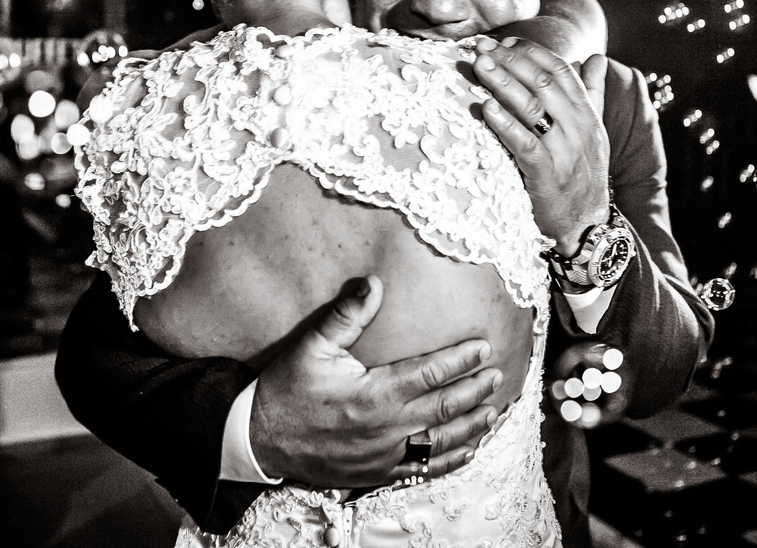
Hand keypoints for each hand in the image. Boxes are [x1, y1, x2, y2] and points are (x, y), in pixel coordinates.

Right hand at [250, 275, 500, 487]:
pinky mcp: (379, 474)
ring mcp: (385, 456)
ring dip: (471, 426)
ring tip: (493, 410)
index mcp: (373, 394)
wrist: (260, 440)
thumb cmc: (286, 390)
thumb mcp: (312, 346)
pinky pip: (424, 470)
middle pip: (444, 409)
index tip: (482, 347)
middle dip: (474, 391)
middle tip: (496, 375)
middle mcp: (386, 428)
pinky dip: (450, 460)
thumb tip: (374, 283)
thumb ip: (347, 316)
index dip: (460, 360)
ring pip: (440, 442)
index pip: (430, 373)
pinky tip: (468, 449)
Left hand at [473, 37, 611, 254]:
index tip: (504, 41)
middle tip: (481, 47)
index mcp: (586, 114)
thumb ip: (591, 93)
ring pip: (533, 108)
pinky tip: (486, 109)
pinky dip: (505, 124)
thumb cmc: (583, 175)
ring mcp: (564, 151)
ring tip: (479, 66)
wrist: (587, 225)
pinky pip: (525, 144)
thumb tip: (595, 58)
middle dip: (511, 61)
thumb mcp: (592, 132)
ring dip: (503, 83)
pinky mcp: (547, 175)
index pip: (560, 70)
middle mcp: (578, 127)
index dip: (531, 53)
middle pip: (543, 83)